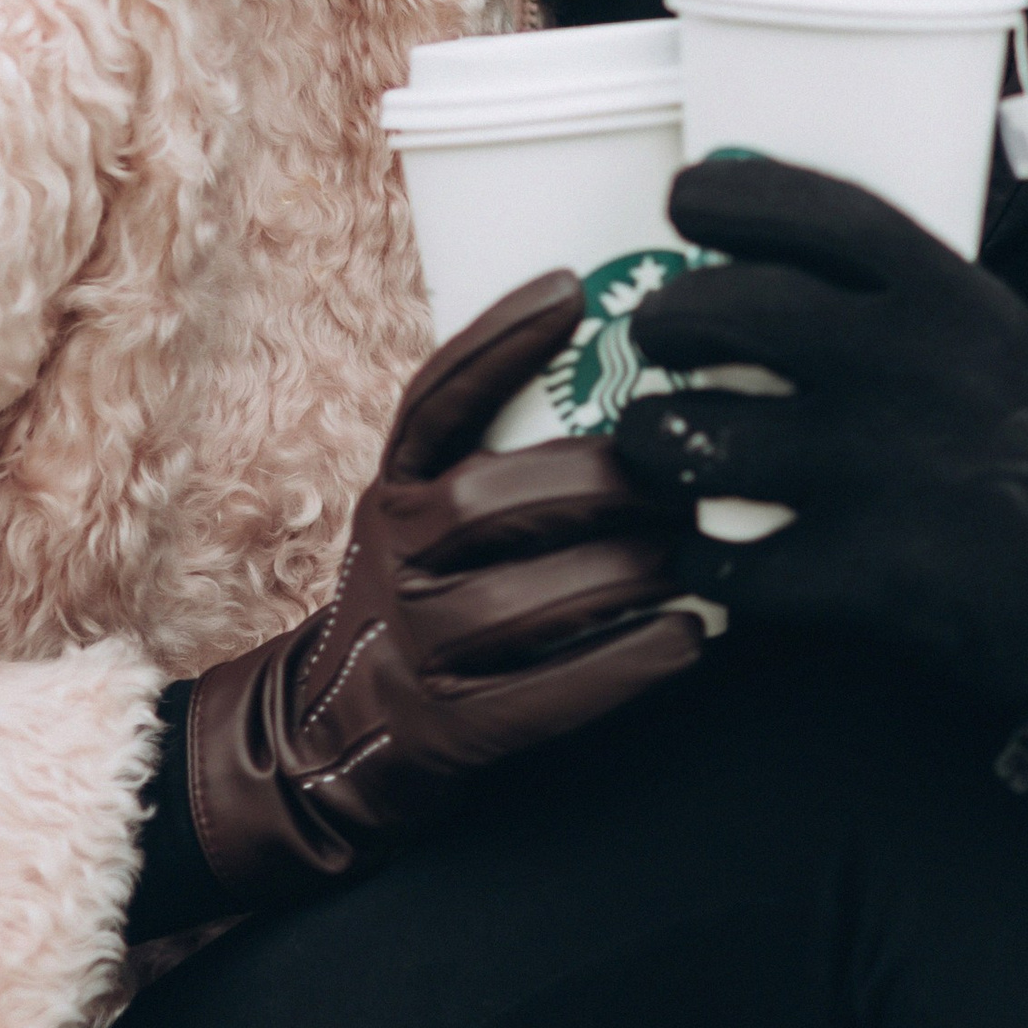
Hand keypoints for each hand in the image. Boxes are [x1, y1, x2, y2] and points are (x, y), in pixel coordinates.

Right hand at [184, 276, 707, 901]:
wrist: (331, 741)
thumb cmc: (424, 601)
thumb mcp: (422, 517)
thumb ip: (493, 460)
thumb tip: (628, 375)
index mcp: (393, 492)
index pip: (432, 403)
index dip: (495, 341)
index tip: (571, 286)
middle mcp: (392, 559)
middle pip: (483, 501)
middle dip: (594, 481)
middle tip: (684, 472)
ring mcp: (414, 649)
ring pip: (516, 603)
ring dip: (620, 573)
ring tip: (695, 554)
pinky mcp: (449, 732)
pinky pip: (541, 697)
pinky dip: (621, 665)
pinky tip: (686, 638)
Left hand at [618, 160, 1027, 781]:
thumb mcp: (989, 323)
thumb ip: (889, 282)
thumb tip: (757, 220)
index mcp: (939, 290)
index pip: (796, 207)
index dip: (719, 196)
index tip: (686, 206)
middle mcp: (897, 362)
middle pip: (715, 312)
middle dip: (665, 324)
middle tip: (665, 343)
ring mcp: (871, 468)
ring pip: (691, 436)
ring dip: (655, 440)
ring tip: (665, 447)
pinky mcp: (858, 572)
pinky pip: (722, 558)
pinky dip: (699, 557)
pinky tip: (713, 549)